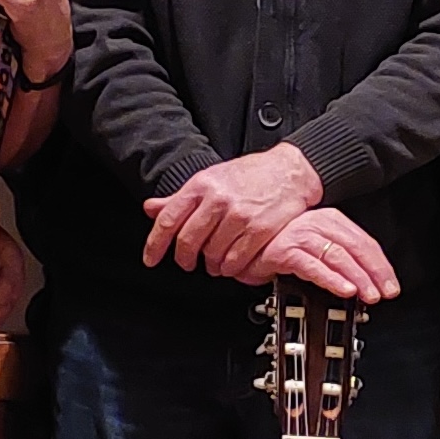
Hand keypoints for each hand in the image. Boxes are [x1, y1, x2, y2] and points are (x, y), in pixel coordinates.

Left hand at [141, 146, 322, 280]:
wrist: (289, 171)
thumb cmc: (250, 175)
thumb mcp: (210, 178)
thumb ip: (179, 198)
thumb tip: (151, 208)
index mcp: (201, 185)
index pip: (168, 220)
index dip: (154, 244)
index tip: (150, 259)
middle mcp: (218, 200)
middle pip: (188, 241)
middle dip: (185, 259)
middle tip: (189, 263)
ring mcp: (239, 215)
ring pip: (212, 255)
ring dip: (211, 265)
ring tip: (216, 261)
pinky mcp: (260, 230)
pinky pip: (236, 260)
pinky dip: (232, 268)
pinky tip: (233, 262)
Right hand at [247, 208, 399, 302]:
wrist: (243, 242)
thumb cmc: (277, 245)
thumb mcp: (315, 245)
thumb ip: (337, 257)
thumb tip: (363, 280)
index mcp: (329, 221)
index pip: (363, 241)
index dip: (380, 265)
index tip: (390, 284)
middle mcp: (317, 225)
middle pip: (355, 247)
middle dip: (373, 273)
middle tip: (385, 293)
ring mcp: (301, 236)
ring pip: (338, 256)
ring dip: (357, 277)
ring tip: (368, 295)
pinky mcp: (285, 250)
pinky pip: (313, 265)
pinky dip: (331, 278)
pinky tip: (343, 289)